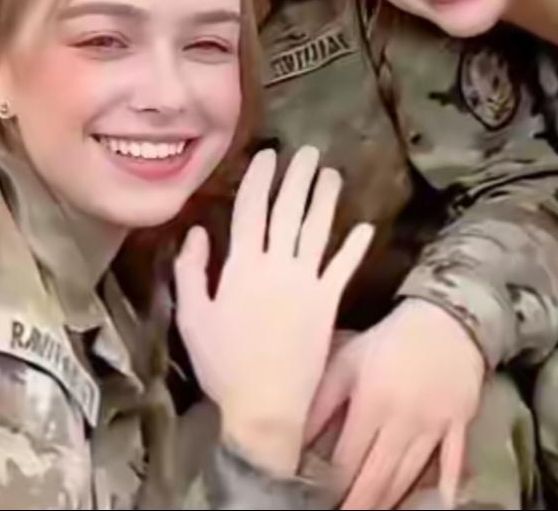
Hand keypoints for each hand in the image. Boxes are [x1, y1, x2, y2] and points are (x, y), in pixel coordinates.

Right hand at [175, 147, 372, 478]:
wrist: (264, 406)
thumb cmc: (223, 363)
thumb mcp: (193, 316)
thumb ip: (191, 271)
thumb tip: (195, 231)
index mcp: (242, 265)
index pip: (251, 209)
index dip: (259, 178)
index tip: (268, 154)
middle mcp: (277, 265)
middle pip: (289, 210)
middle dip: (298, 177)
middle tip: (308, 151)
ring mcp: (306, 283)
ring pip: (318, 230)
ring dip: (326, 199)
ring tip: (333, 174)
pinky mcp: (328, 303)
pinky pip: (343, 268)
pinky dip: (355, 247)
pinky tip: (365, 226)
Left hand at [306, 298, 484, 509]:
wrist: (445, 318)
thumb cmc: (389, 341)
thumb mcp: (348, 361)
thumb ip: (322, 401)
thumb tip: (296, 438)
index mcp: (371, 401)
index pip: (348, 458)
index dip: (333, 486)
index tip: (320, 502)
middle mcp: (402, 419)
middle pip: (378, 477)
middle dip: (359, 505)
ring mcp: (434, 425)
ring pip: (409, 477)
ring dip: (389, 503)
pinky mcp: (459, 426)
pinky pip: (452, 463)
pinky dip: (445, 488)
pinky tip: (437, 506)